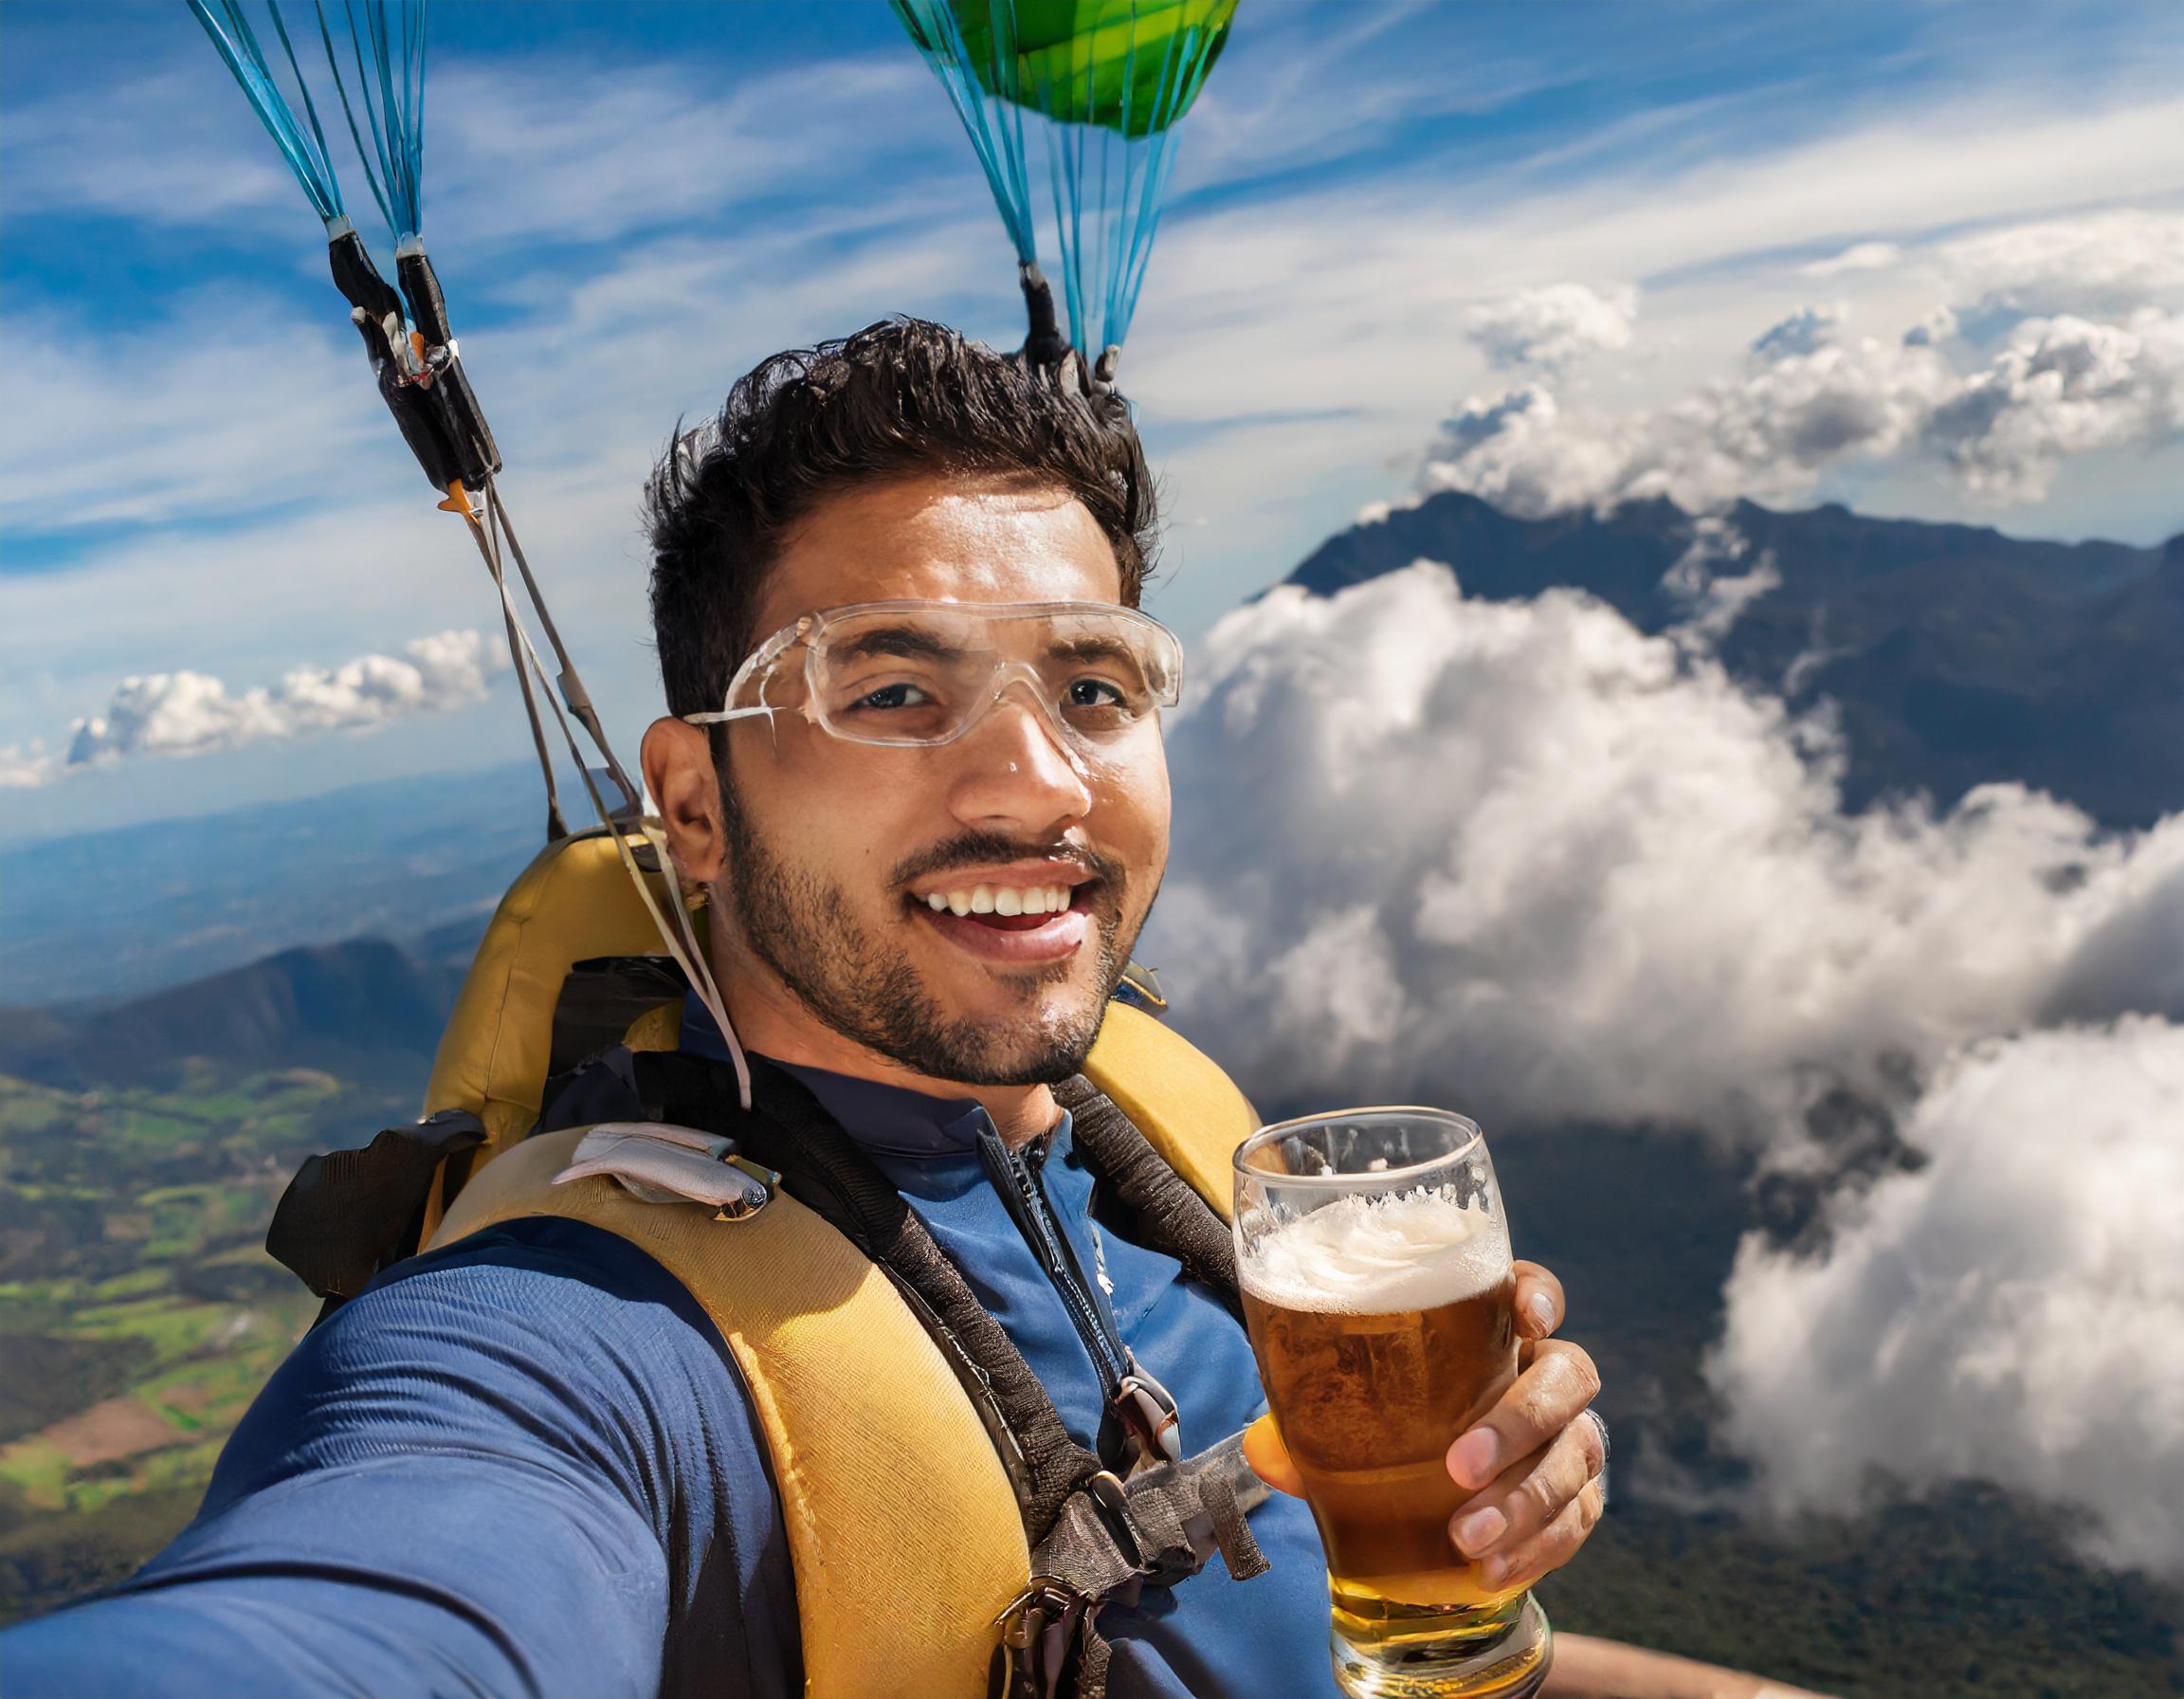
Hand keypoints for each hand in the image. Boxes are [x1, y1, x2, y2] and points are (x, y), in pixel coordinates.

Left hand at [1243, 1259, 1604, 1590]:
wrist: (1436, 1496)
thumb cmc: (1394, 1425)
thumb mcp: (1353, 1411)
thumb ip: (1310, 1422)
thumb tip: (1261, 1452)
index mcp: (1494, 1330)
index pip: (1533, 1289)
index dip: (1540, 1295)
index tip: (1528, 1315)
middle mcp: (1544, 1374)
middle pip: (1569, 1377)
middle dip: (1522, 1420)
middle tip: (1462, 1466)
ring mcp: (1569, 1436)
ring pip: (1576, 1455)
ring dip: (1525, 1501)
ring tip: (1467, 1537)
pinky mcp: (1578, 1497)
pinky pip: (1577, 1520)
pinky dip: (1537, 1548)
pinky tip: (1493, 1569)